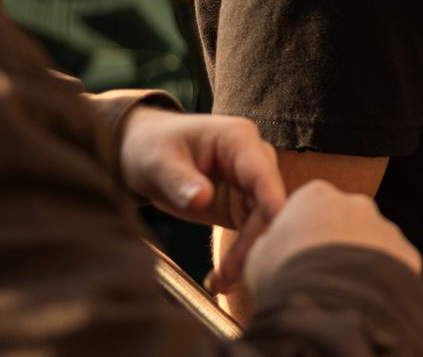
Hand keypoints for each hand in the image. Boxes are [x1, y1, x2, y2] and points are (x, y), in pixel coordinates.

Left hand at [118, 107, 284, 292]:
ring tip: (222, 283)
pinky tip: (221, 279)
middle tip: (229, 275)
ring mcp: (251, 185)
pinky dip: (239, 257)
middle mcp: (255, 161)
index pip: (262, 175)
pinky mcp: (242, 207)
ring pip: (263, 224)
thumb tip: (201, 199)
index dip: (273, 201)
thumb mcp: (158, 162)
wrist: (144, 152)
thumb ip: (179, 180)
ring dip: (248, 255)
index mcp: (239, 140)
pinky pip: (250, 234)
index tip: (278, 230)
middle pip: (267, 205)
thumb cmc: (152, 147)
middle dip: (254, 241)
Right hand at [244, 180, 422, 301]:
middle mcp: (356, 203)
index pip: (308, 206)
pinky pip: (392, 265)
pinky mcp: (406, 252)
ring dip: (358, 262)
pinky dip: (380, 280)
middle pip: (343, 222)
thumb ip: (269, 242)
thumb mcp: (258, 256)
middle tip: (319, 275)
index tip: (293, 255)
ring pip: (370, 243)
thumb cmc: (287, 274)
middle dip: (334, 244)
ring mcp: (384, 227)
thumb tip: (273, 245)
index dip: (300, 233)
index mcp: (316, 196)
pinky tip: (364, 298)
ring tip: (342, 291)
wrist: (331, 301)